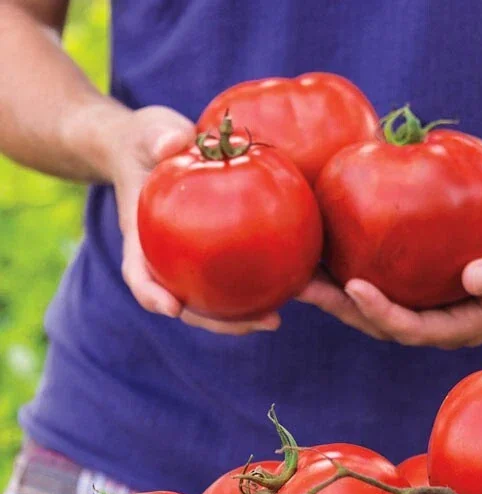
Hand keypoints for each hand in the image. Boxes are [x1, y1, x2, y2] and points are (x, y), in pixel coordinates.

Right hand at [108, 106, 280, 334]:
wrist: (155, 147)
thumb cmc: (147, 140)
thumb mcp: (149, 131)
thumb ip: (159, 137)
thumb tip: (176, 141)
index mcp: (141, 238)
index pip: (139, 274)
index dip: (152, 295)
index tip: (171, 309)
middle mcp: (167, 260)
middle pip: (185, 304)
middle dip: (216, 322)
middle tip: (256, 323)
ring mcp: (191, 263)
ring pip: (213, 302)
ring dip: (241, 317)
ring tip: (275, 320)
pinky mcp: (216, 256)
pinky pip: (236, 277)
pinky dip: (259, 288)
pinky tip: (291, 288)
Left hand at [297, 190, 481, 348]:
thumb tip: (472, 279)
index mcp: (461, 327)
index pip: (415, 329)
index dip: (383, 313)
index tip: (355, 285)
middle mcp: (434, 322)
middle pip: (380, 323)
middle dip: (340, 308)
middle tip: (303, 284)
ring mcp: (420, 303)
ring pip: (367, 306)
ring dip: (331, 292)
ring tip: (295, 272)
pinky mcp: (409, 280)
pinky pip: (373, 277)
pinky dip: (343, 267)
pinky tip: (316, 247)